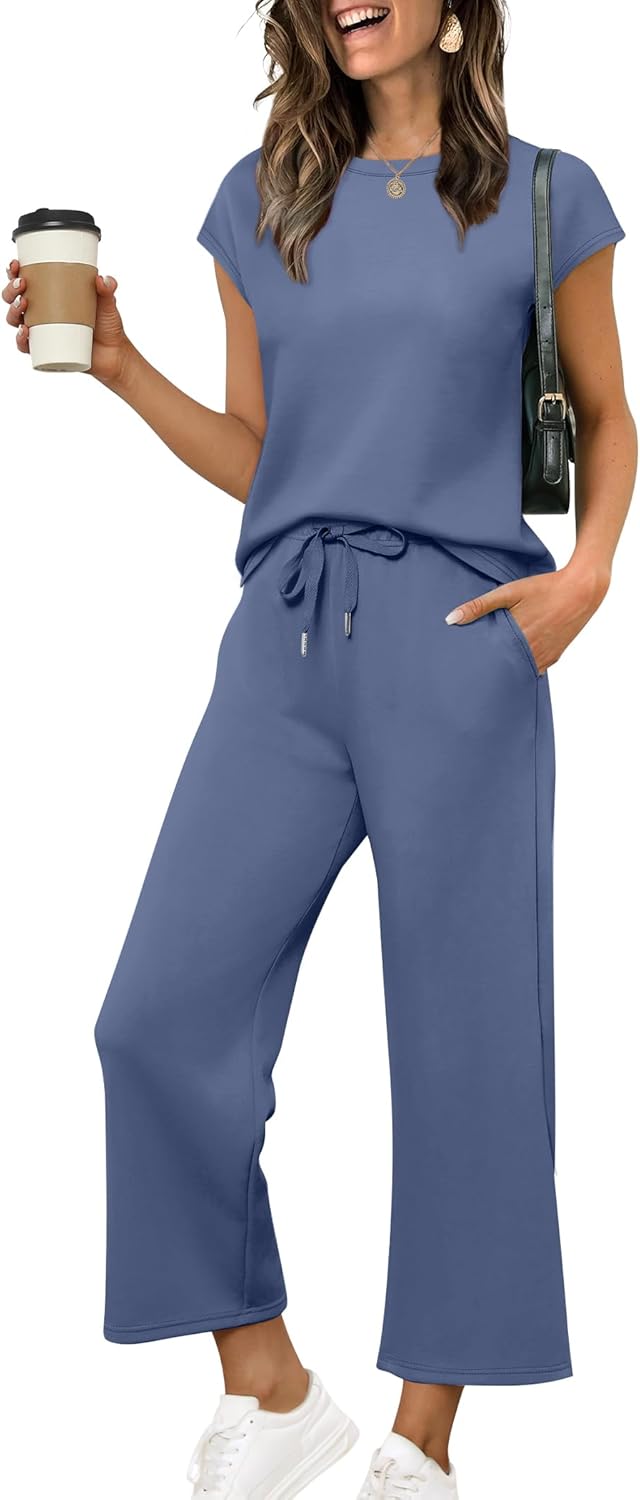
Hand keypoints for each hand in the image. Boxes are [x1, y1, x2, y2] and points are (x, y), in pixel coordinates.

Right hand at [4, 258, 134, 388]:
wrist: (114, 354)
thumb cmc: (107, 326)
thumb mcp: (108, 303)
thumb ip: (107, 288)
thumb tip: (103, 279)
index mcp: (50, 296)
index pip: (25, 280)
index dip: (14, 272)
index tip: (16, 265)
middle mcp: (41, 313)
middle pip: (14, 299)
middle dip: (11, 291)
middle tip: (22, 285)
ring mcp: (42, 332)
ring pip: (15, 320)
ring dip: (12, 311)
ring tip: (24, 304)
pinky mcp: (45, 350)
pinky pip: (26, 346)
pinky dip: (21, 339)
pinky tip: (25, 331)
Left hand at [444, 561, 610, 672]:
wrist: (582, 590)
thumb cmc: (545, 588)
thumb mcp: (510, 592)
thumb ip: (480, 606)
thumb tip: (451, 619)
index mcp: (518, 639)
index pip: (491, 663)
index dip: (478, 667)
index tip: (464, 669)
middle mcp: (532, 653)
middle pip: (504, 670)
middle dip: (490, 671)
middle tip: (474, 672)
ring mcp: (545, 657)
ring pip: (520, 671)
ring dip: (508, 669)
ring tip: (492, 668)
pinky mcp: (555, 656)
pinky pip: (535, 668)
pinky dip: (524, 666)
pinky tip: (515, 660)